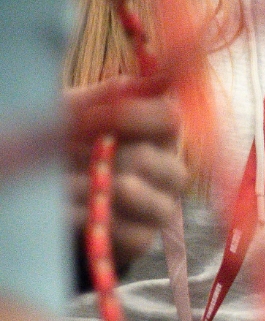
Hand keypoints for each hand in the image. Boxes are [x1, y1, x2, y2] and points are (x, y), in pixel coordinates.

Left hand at [65, 76, 185, 272]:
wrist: (33, 192)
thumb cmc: (55, 147)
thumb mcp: (68, 116)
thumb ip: (104, 99)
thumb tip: (151, 80)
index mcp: (153, 133)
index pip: (172, 120)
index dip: (142, 118)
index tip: (103, 117)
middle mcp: (164, 170)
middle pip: (174, 169)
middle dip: (128, 164)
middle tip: (91, 159)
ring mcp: (156, 208)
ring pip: (161, 206)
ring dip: (110, 195)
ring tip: (69, 186)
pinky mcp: (139, 240)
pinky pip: (135, 235)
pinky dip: (98, 222)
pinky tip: (67, 211)